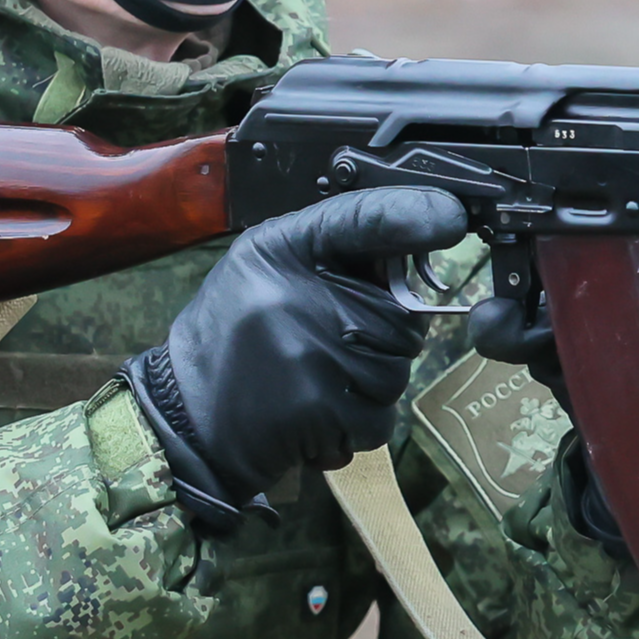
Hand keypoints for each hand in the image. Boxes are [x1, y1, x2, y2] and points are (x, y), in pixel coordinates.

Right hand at [127, 187, 468, 530]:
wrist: (185, 418)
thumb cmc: (233, 339)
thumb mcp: (265, 267)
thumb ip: (335, 250)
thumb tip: (420, 239)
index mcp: (281, 249)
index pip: (365, 217)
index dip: (415, 214)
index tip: (453, 218)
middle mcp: (296, 293)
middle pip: (402, 315)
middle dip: (383, 339)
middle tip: (326, 347)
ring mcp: (310, 352)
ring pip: (396, 369)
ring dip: (369, 386)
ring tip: (313, 382)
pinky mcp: (319, 407)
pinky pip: (380, 416)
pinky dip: (357, 424)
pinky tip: (315, 413)